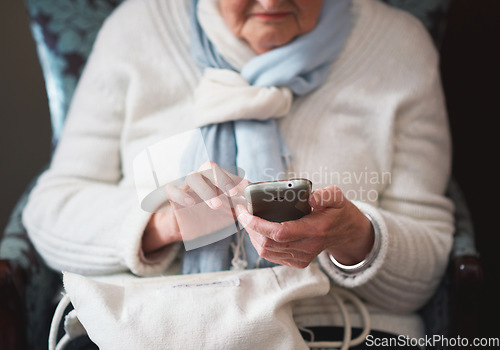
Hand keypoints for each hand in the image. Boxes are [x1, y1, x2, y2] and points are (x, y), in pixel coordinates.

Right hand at [142, 161, 247, 253]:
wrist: (189, 228)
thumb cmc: (213, 216)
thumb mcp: (229, 213)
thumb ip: (240, 207)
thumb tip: (255, 205)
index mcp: (216, 179)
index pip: (227, 172)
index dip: (238, 179)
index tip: (248, 189)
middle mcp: (201, 178)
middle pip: (209, 167)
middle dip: (222, 178)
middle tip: (232, 193)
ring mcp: (186, 186)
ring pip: (193, 177)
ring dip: (206, 190)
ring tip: (216, 205)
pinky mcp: (173, 196)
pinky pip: (172, 189)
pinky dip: (180, 194)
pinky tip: (190, 203)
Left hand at [235, 186, 373, 267]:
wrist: (346, 232)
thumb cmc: (338, 211)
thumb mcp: (337, 197)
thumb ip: (325, 195)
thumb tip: (310, 198)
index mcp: (314, 231)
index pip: (279, 232)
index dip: (258, 224)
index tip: (245, 212)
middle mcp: (306, 248)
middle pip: (268, 244)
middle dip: (250, 228)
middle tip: (242, 211)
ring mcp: (301, 257)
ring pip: (266, 251)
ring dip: (252, 235)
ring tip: (247, 218)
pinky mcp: (297, 261)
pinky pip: (271, 256)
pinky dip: (259, 243)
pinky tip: (256, 230)